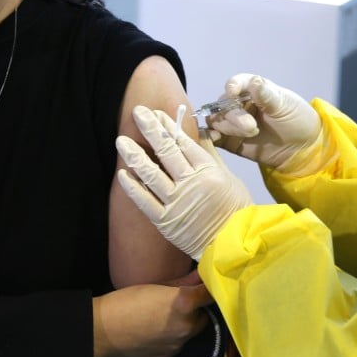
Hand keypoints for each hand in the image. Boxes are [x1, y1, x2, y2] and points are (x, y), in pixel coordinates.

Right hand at [93, 270, 211, 356]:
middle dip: (198, 309)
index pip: (209, 294)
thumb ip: (182, 282)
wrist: (104, 330)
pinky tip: (159, 329)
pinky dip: (176, 335)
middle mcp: (187, 326)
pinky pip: (180, 343)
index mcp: (185, 304)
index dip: (209, 288)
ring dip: (187, 323)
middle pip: (205, 316)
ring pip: (193, 332)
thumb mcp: (156, 285)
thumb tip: (199, 276)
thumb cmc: (127, 301)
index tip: (207, 284)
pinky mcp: (170, 355)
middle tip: (183, 301)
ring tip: (168, 316)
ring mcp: (179, 344)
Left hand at [116, 106, 252, 259]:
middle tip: (137, 112)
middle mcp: (190, 182)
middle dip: (150, 129)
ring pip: (151, 173)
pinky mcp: (165, 221)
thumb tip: (198, 133)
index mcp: (207, 170)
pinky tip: (122, 173)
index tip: (156, 113)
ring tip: (121, 140)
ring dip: (134, 155)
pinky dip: (132, 187)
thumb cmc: (235, 210)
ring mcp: (176, 202)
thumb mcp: (229, 178)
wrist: (234, 245)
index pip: (183, 142)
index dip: (168, 125)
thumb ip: (210, 156)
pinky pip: (145, 201)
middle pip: (166, 150)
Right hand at [207, 74, 323, 172]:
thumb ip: (267, 95)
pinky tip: (218, 138)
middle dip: (235, 114)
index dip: (232, 86)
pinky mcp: (230, 141)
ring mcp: (234, 123)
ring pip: (217, 120)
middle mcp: (240, 104)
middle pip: (224, 104)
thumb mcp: (285, 105)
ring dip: (229, 126)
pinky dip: (211, 136)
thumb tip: (254, 82)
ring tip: (250, 133)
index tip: (233, 92)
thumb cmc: (297, 120)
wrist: (303, 149)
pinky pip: (214, 137)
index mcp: (253, 90)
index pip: (237, 83)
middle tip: (252, 126)